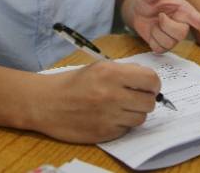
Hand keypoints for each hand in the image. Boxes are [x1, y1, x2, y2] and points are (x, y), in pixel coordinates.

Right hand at [30, 61, 159, 142]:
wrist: (46, 103)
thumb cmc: (73, 83)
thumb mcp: (99, 67)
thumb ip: (125, 71)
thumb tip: (148, 80)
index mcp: (111, 73)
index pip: (151, 80)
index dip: (153, 84)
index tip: (149, 86)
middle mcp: (112, 95)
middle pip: (149, 102)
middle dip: (145, 99)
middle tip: (135, 97)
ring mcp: (109, 116)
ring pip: (141, 118)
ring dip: (134, 113)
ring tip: (120, 107)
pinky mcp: (104, 133)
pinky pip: (126, 129)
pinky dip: (122, 124)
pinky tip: (109, 117)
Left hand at [128, 0, 199, 52]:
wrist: (138, 9)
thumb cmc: (148, 0)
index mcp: (183, 10)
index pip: (198, 20)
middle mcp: (182, 24)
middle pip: (182, 33)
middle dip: (166, 25)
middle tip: (159, 16)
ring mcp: (173, 37)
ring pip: (169, 43)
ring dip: (157, 33)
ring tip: (154, 23)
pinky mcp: (164, 45)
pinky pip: (160, 49)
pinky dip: (152, 41)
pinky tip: (152, 32)